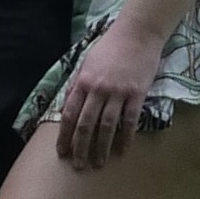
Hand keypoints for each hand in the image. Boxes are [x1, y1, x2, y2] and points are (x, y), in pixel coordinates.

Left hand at [56, 19, 163, 169]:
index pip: (69, 114)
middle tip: (78, 165)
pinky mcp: (137, 93)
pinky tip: (122, 150)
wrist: (137, 32)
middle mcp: (98, 89)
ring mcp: (118, 92)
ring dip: (101, 147)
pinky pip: (129, 120)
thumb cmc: (110, 47)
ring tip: (98, 163)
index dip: (64, 136)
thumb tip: (65, 105)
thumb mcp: (86, 62)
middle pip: (85, 124)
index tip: (61, 152)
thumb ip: (76, 84)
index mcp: (83, 81)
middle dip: (80, 147)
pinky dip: (125, 137)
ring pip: (106, 126)